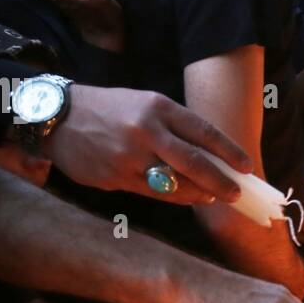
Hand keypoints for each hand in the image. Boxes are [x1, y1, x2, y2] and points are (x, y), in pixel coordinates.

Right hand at [45, 86, 251, 205]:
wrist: (57, 117)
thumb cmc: (109, 109)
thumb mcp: (144, 105)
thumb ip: (174, 127)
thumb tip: (210, 154)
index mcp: (158, 107)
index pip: (204, 132)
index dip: (229, 152)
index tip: (246, 166)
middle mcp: (147, 131)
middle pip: (195, 163)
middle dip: (221, 181)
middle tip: (236, 192)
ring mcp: (131, 156)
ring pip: (176, 183)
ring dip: (199, 193)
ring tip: (213, 196)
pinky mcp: (117, 176)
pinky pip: (154, 192)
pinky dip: (175, 197)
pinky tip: (187, 197)